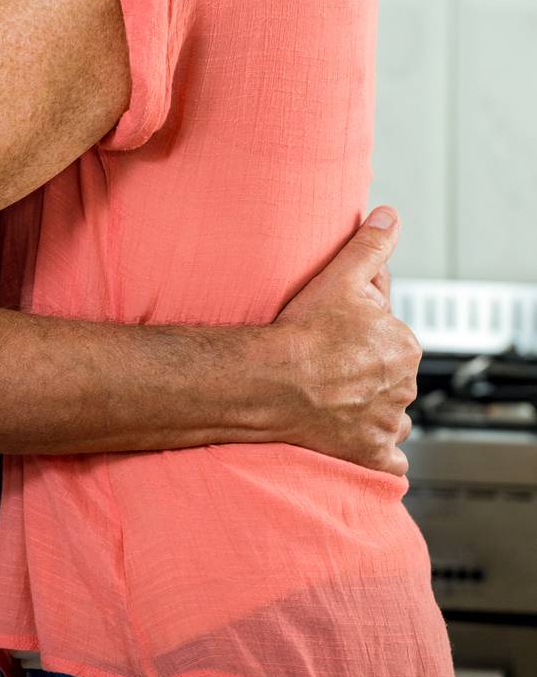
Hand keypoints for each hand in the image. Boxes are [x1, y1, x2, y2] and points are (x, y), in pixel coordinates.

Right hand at [273, 207, 419, 475]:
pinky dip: (377, 453)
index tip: (337, 331)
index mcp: (405, 345)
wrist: (271, 381)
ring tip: (335, 396)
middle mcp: (404, 387)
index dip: (364, 331)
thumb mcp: (341, 276)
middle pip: (390, 375)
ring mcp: (386, 424)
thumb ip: (370, 245)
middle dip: (368, 370)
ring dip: (372, 409)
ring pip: (390, 414)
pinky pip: (387, 460)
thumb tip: (390, 217)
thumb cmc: (304, 330)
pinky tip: (356, 440)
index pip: (391, 336)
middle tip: (330, 361)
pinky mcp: (370, 455)